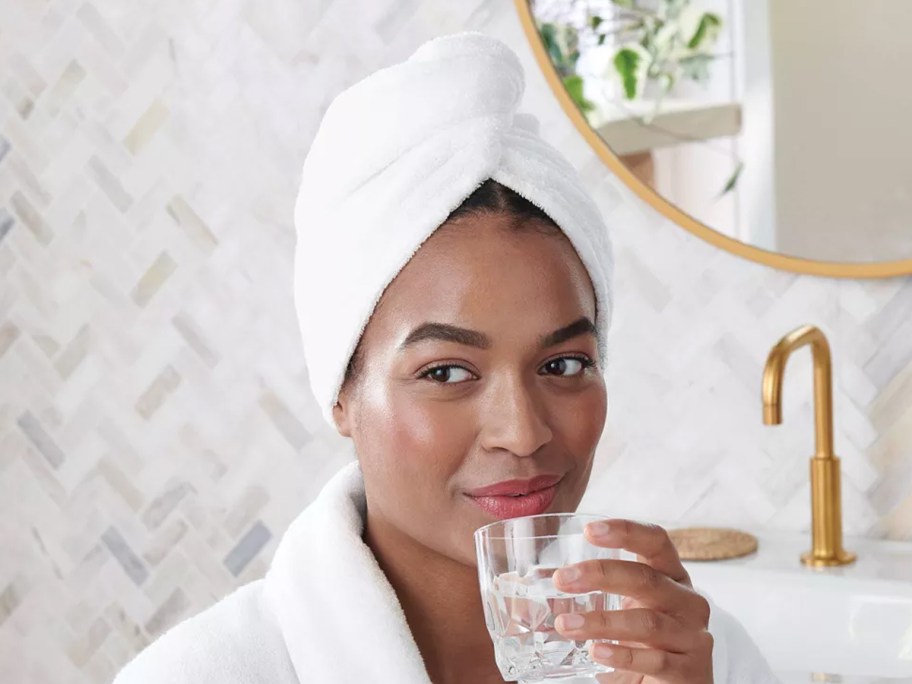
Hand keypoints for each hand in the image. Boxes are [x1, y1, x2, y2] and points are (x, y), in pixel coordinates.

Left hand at [551, 518, 712, 682]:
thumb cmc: (643, 641)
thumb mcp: (623, 610)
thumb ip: (587, 593)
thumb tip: (512, 583)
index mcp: (671, 576)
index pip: (656, 541)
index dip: (626, 531)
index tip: (588, 531)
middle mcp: (687, 601)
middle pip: (646, 578)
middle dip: (601, 575)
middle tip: (561, 580)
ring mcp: (693, 637)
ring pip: (647, 622)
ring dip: (602, 622)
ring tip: (566, 626)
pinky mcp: (690, 672)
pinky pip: (655, 660)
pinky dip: (623, 656)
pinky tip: (597, 653)